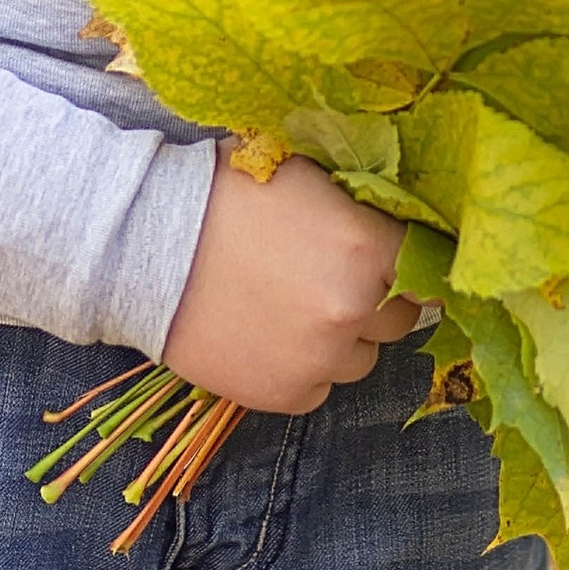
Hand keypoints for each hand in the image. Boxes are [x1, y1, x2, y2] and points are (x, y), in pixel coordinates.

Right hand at [161, 150, 421, 413]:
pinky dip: (302, 367)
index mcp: (366, 245)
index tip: (385, 259)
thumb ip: (357, 205)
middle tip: (327, 278)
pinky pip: (319, 388)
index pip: (424, 265)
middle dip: (372, 299)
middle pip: (399, 318)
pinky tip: (266, 334)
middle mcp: (353, 308)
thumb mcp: (304, 175)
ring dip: (339, 339)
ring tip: (288, 307)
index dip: (402, 260)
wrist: (144, 243)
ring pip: (361, 359)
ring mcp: (321, 358)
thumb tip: (397, 222)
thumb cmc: (222, 194)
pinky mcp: (286, 394)